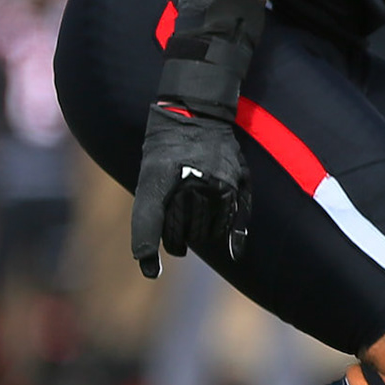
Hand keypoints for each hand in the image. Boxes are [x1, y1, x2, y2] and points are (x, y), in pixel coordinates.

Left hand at [130, 103, 251, 277]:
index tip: (151, 268)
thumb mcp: (148, 178)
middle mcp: (189, 184)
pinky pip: (236, 220)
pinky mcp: (238, 183)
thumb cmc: (165, 152)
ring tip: (196, 227)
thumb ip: (147, 219)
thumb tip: (147, 267)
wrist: (195, 115)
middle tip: (177, 236)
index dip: (149, 248)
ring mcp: (217, 184)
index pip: (153, 225)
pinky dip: (234, 238)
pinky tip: (234, 252)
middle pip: (183, 233)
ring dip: (201, 236)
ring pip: (208, 231)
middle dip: (178, 239)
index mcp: (161, 179)